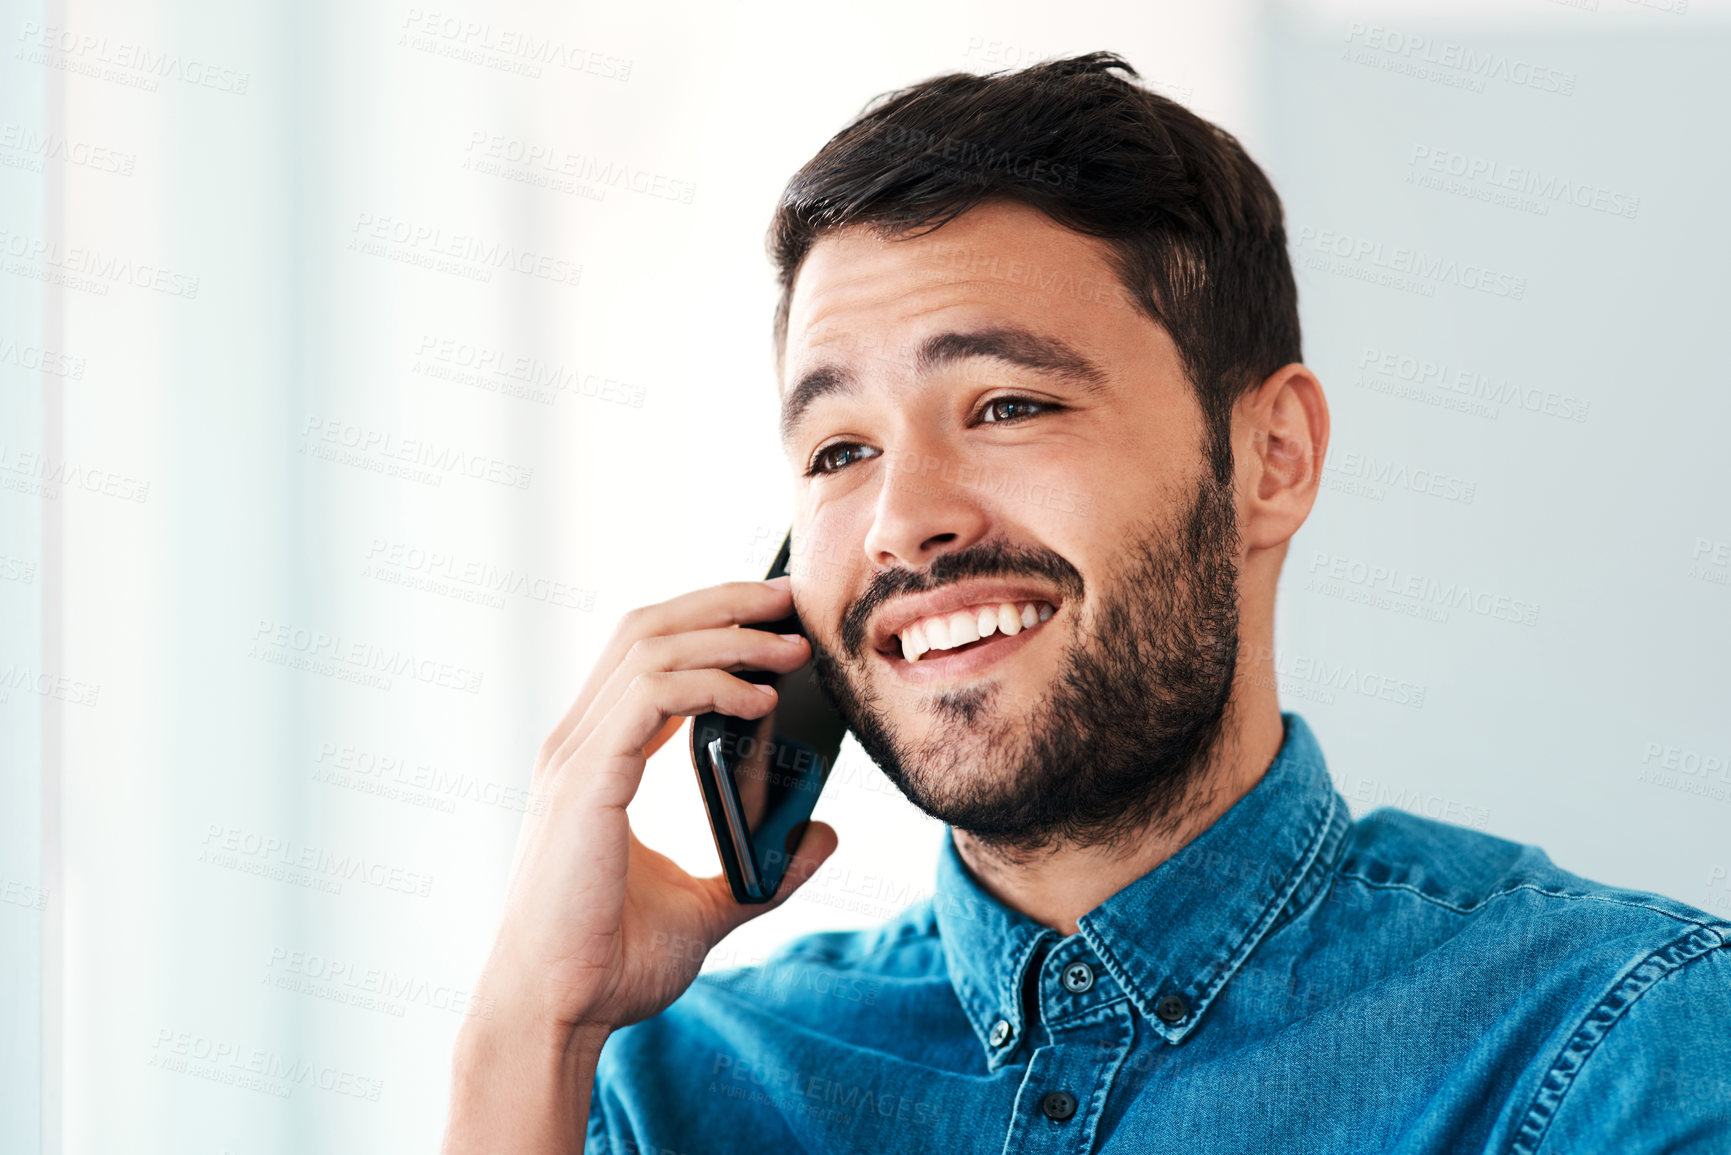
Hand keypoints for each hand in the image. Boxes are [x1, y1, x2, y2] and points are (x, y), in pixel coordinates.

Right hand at [475, 577, 839, 1039]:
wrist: (557, 1012)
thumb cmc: (608, 963)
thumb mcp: (711, 904)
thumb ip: (764, 868)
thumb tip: (823, 835)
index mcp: (596, 758)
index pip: (646, 653)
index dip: (708, 620)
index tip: (772, 617)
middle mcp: (579, 744)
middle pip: (646, 628)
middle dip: (722, 603)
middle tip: (789, 602)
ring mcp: (577, 758)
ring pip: (650, 648)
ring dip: (729, 635)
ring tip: (791, 649)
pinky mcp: (586, 781)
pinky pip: (652, 697)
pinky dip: (711, 683)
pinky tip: (758, 700)